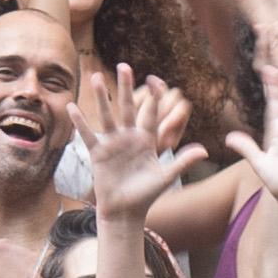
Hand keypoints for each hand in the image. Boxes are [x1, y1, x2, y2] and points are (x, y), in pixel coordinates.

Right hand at [76, 63, 199, 219]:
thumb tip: (204, 151)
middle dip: (126, 87)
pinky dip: (80, 122)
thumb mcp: (165, 177)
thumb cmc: (146, 196)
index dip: (153, 96)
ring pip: (106, 116)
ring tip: (95, 77)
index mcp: (146, 139)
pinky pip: (88, 135)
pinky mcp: (98, 154)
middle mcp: (129, 137)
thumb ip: (183, 161)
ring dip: (101, 97)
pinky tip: (72, 107)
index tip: (154, 79)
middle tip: (124, 65)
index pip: (150, 112)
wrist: (125, 212)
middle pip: (127, 107)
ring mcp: (112, 144)